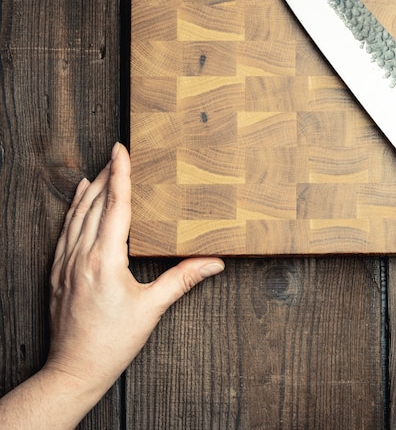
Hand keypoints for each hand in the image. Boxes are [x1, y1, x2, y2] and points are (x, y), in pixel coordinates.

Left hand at [46, 143, 224, 397]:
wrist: (74, 368)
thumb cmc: (113, 341)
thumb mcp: (152, 308)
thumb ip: (182, 279)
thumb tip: (214, 262)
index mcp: (104, 260)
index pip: (116, 206)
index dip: (121, 175)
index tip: (122, 150)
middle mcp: (81, 255)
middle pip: (95, 204)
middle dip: (107, 176)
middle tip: (117, 153)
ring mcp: (65, 263)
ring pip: (76, 215)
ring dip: (90, 190)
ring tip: (100, 170)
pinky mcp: (58, 272)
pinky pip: (64, 231)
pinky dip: (72, 210)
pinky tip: (77, 202)